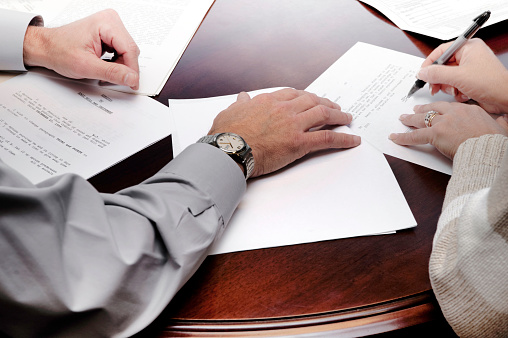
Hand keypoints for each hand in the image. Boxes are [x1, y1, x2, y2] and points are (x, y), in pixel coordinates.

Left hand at [23, 9, 139, 89]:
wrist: (46, 47)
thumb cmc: (59, 51)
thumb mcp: (86, 66)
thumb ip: (112, 73)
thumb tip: (132, 78)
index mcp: (106, 23)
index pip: (130, 50)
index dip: (132, 70)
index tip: (132, 84)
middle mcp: (110, 21)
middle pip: (130, 50)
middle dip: (124, 68)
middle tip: (110, 79)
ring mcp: (111, 26)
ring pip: (127, 52)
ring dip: (120, 66)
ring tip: (103, 71)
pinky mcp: (109, 33)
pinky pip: (122, 51)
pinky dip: (116, 62)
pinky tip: (104, 65)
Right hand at [208, 88, 360, 176]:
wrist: (229, 150)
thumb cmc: (226, 135)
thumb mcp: (230, 112)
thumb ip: (240, 104)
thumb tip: (242, 97)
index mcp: (268, 101)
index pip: (292, 93)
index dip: (305, 96)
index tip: (311, 98)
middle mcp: (284, 109)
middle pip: (312, 100)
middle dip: (326, 103)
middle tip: (335, 107)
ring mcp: (293, 125)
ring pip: (323, 115)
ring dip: (338, 115)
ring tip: (347, 118)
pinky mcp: (299, 143)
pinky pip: (327, 138)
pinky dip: (343, 138)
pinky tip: (353, 139)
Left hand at [389, 102, 507, 158]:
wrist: (487, 148)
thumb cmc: (493, 141)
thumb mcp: (500, 127)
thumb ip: (499, 122)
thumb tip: (504, 121)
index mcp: (469, 109)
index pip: (451, 107)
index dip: (442, 109)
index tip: (437, 109)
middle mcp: (454, 112)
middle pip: (434, 108)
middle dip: (424, 109)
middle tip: (416, 110)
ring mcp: (443, 122)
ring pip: (422, 119)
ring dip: (410, 119)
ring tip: (403, 118)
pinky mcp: (435, 133)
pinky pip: (414, 135)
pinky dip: (403, 136)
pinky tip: (394, 137)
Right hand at [417, 39, 507, 113]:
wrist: (506, 98)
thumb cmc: (491, 83)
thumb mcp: (458, 77)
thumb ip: (437, 74)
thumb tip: (422, 72)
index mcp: (468, 47)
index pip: (442, 51)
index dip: (430, 62)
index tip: (422, 73)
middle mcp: (469, 56)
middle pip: (443, 65)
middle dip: (439, 78)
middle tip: (434, 87)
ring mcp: (470, 68)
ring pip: (447, 77)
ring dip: (448, 86)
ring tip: (454, 91)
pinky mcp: (470, 80)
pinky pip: (454, 84)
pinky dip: (455, 91)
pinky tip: (462, 94)